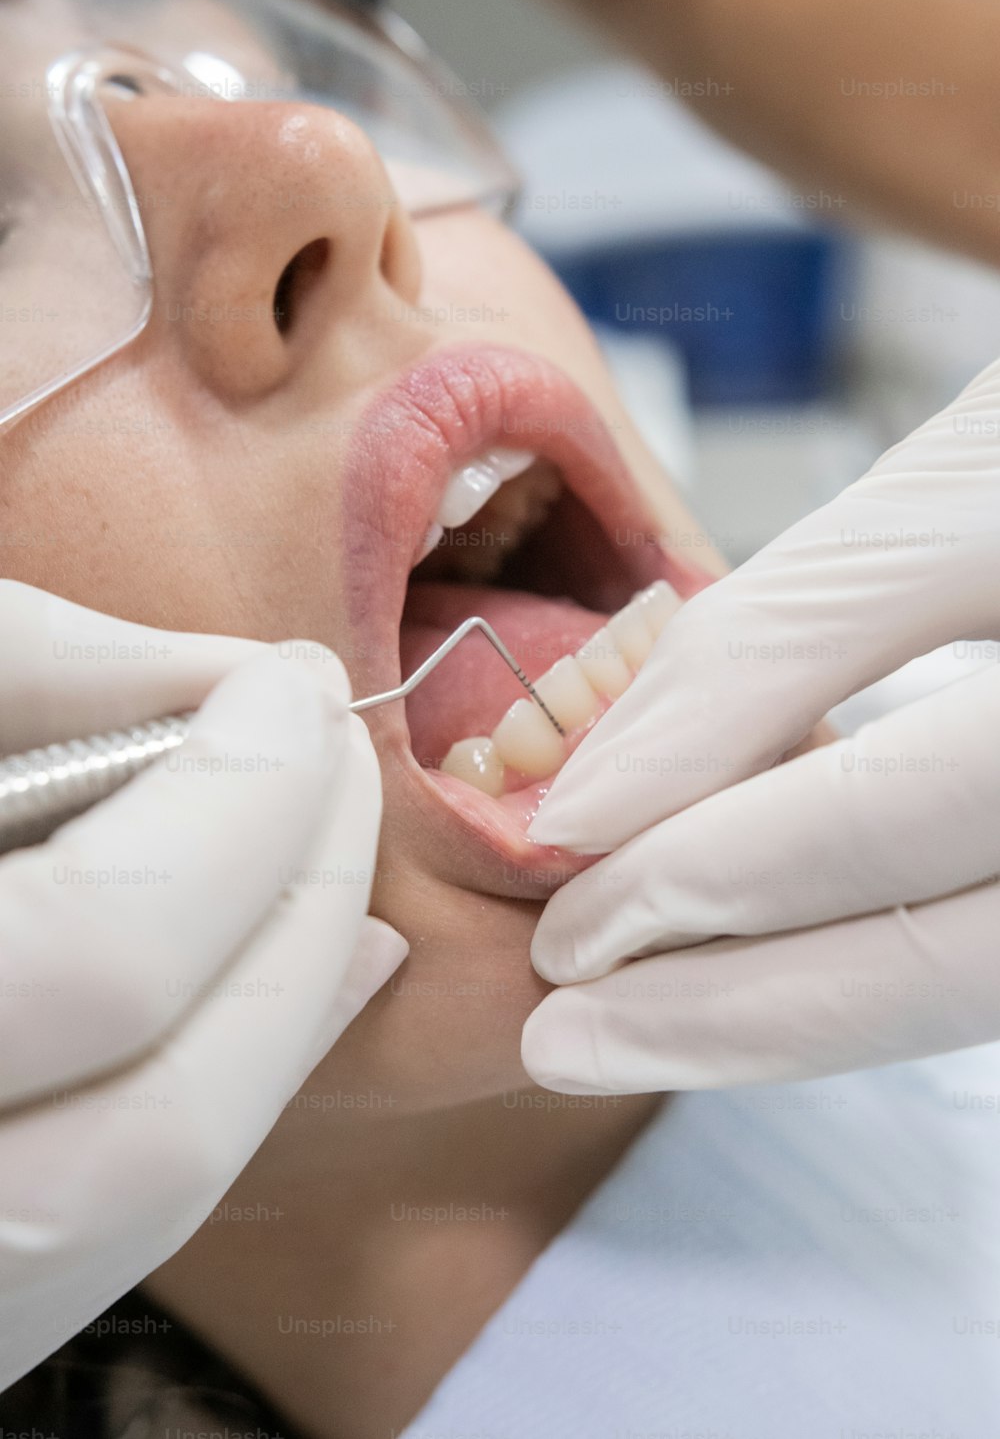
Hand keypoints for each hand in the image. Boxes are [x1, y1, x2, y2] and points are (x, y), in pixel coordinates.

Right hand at [0, 583, 404, 1388]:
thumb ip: (22, 671)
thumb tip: (229, 683)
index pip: (92, 958)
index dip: (234, 808)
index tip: (286, 680)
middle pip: (146, 1135)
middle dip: (292, 911)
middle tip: (330, 749)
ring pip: (132, 1216)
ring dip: (283, 1010)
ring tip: (324, 842)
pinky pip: (95, 1230)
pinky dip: (220, 1087)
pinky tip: (291, 972)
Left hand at [522, 357, 999, 1092]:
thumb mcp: (972, 469)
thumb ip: (796, 622)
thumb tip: (604, 784)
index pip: (899, 795)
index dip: (707, 841)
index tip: (563, 852)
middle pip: (946, 946)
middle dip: (734, 994)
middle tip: (568, 1019)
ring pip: (979, 980)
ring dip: (791, 1017)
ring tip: (627, 1029)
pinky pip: (998, 954)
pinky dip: (877, 969)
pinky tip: (764, 973)